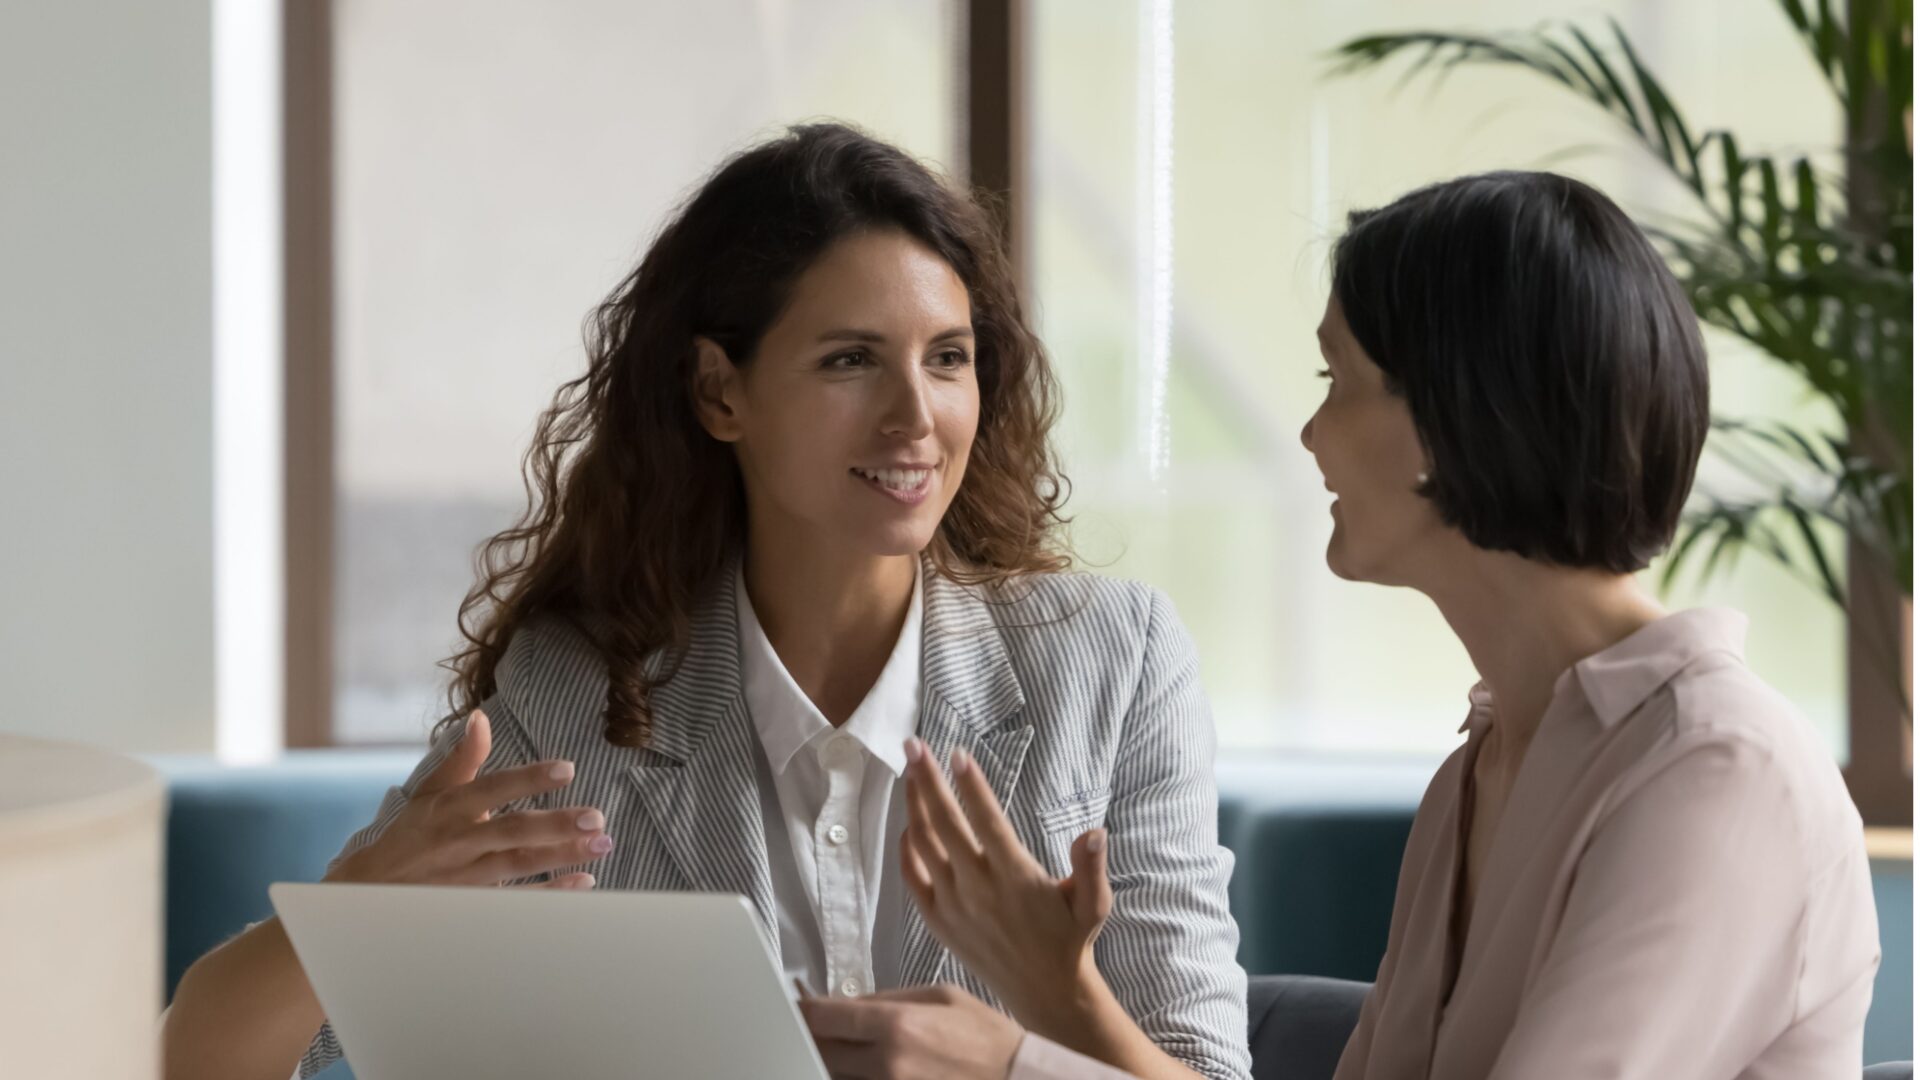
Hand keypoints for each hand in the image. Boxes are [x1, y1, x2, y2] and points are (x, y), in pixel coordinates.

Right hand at [324, 710, 610, 889]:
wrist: (371, 892)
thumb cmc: (412, 834)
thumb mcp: (430, 792)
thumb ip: (462, 757)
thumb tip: (481, 717)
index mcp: (450, 808)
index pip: (493, 789)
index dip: (528, 779)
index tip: (568, 769)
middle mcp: (458, 842)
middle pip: (512, 832)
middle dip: (556, 826)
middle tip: (597, 817)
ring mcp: (466, 877)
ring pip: (519, 866)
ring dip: (562, 857)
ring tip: (602, 845)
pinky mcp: (473, 904)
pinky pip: (517, 900)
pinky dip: (551, 892)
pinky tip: (585, 881)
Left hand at [801, 984, 1024, 1079]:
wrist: (1014, 1078)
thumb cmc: (983, 1035)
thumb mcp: (940, 996)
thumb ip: (886, 998)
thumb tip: (845, 1003)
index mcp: (896, 1025)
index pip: (823, 1017)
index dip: (802, 1010)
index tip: (797, 1006)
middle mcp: (886, 1063)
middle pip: (820, 1051)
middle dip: (813, 1037)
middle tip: (821, 1029)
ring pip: (835, 1076)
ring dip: (834, 1062)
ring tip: (848, 1048)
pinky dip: (854, 1077)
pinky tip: (864, 1068)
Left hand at [899, 737, 1112, 1033]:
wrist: (1043, 991)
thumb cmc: (1069, 938)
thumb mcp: (1093, 904)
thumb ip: (1092, 867)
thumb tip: (1096, 832)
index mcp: (1015, 879)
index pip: (987, 822)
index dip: (972, 786)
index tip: (958, 754)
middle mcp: (979, 890)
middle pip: (944, 825)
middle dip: (927, 780)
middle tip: (914, 744)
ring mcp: (954, 906)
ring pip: (923, 845)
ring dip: (913, 805)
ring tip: (910, 772)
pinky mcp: (938, 921)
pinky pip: (911, 878)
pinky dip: (906, 848)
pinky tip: (909, 824)